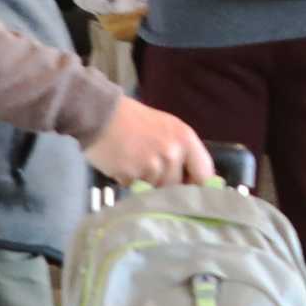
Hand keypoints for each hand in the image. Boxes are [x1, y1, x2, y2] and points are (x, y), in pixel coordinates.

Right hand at [85, 98, 212, 186]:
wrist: (100, 114)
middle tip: (150, 168)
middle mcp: (173, 153)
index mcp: (186, 139)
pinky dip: (129, 181)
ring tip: (134, 163)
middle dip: (166, 183)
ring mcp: (152, 165)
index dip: (199, 186)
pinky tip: (122, 165)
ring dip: (146, 183)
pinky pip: (136, 188)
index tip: (191, 190)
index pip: (205, 174)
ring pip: (156, 189)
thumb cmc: (135, 120)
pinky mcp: (132, 175)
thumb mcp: (168, 128)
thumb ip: (184, 152)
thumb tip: (199, 182)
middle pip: (177, 186)